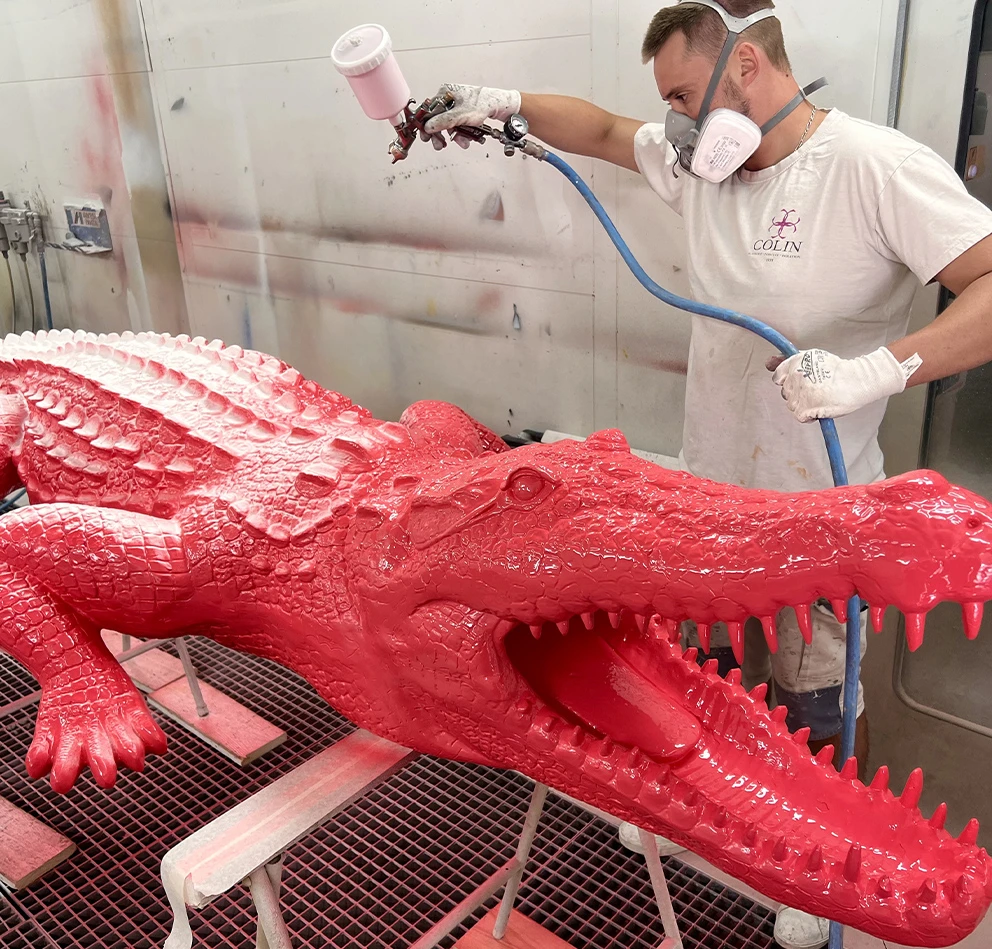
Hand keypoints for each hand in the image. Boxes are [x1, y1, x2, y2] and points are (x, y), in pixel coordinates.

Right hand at [423, 83, 520, 148]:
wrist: (499, 106)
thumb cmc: (483, 103)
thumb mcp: (460, 115)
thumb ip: (443, 121)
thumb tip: (428, 126)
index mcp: (445, 93)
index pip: (429, 110)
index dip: (426, 124)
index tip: (426, 136)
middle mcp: (449, 98)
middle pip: (438, 119)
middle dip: (440, 134)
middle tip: (438, 144)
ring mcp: (456, 105)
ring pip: (448, 124)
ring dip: (454, 136)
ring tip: (460, 143)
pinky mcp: (463, 112)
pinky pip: (457, 125)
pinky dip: (460, 133)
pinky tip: (466, 139)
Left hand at [768, 347, 922, 422]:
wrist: (856, 380)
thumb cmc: (837, 370)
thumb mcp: (811, 357)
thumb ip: (786, 360)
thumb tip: (768, 363)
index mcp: (794, 363)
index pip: (778, 377)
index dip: (788, 382)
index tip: (800, 383)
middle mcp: (793, 377)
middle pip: (786, 392)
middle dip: (797, 393)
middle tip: (815, 390)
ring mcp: (798, 394)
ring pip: (792, 405)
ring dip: (803, 404)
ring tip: (820, 398)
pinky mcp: (805, 408)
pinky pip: (800, 417)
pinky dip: (809, 416)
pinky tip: (821, 408)